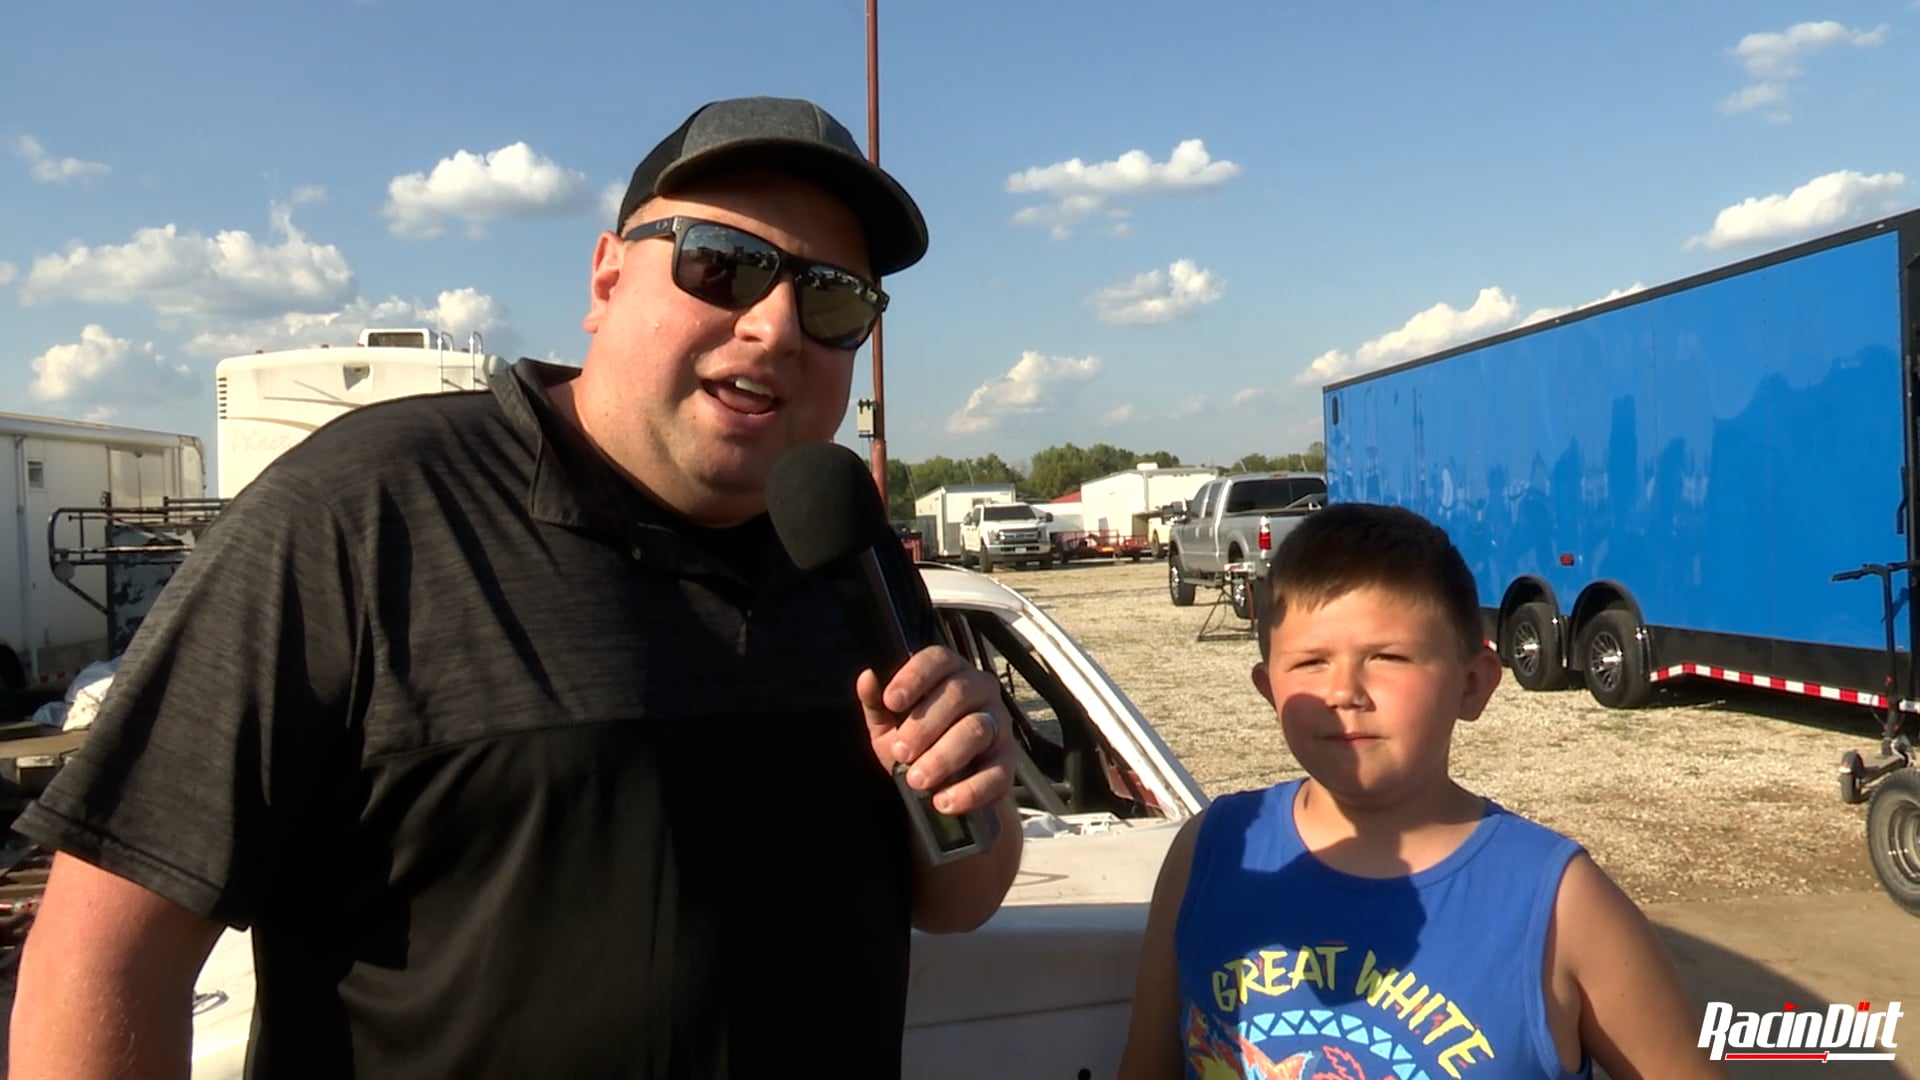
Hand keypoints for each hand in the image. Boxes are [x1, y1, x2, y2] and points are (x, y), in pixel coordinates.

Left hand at [856, 645, 1015, 816]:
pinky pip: (996, 773)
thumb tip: (867, 678)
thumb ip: (876, 703)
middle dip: (924, 724)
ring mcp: (999, 725)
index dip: (914, 677)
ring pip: (976, 730)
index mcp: (950, 673)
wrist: (946, 786)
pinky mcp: (1008, 762)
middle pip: (958, 694)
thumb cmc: (918, 744)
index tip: (891, 701)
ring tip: (917, 779)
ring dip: (943, 756)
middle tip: (900, 752)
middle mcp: (980, 691)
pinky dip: (969, 790)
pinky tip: (943, 801)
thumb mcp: (889, 725)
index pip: (938, 659)